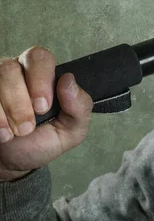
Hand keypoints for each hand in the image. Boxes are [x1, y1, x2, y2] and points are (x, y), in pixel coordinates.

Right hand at [0, 46, 93, 181]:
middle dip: (19, 99)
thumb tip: (69, 80)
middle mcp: (16, 72)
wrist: (14, 162)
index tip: (43, 107)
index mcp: (43, 75)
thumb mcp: (70, 130)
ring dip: (6, 110)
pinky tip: (2, 133)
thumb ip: (80, 106)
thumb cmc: (42, 140)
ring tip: (15, 133)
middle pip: (11, 68)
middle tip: (28, 125)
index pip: (40, 58)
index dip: (40, 80)